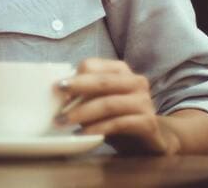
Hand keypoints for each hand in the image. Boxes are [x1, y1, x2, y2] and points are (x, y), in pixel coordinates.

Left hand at [55, 58, 180, 155]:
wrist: (150, 140)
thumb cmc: (119, 118)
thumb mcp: (100, 102)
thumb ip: (85, 94)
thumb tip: (57, 94)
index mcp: (121, 71)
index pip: (93, 65)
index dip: (74, 76)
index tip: (57, 89)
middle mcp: (136, 82)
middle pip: (102, 82)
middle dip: (77, 90)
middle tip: (57, 103)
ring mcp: (145, 102)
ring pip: (109, 104)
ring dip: (83, 113)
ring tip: (64, 122)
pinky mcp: (148, 123)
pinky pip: (119, 123)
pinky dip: (98, 128)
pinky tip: (83, 134)